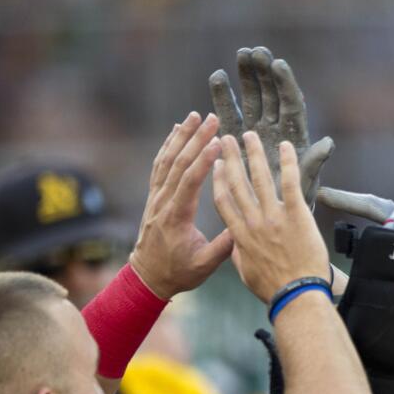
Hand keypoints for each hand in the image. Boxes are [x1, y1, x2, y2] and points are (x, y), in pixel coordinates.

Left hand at [129, 112, 232, 299]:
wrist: (148, 277)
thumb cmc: (179, 273)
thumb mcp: (204, 265)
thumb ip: (224, 247)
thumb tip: (246, 228)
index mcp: (177, 217)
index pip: (190, 181)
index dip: (204, 160)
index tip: (218, 142)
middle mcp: (163, 203)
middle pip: (178, 163)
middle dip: (195, 139)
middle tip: (211, 118)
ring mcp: (156, 198)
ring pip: (167, 160)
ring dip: (181, 136)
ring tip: (194, 116)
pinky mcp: (154, 196)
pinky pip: (160, 165)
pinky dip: (167, 145)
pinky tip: (176, 130)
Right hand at [210, 46, 333, 207]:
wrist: (273, 220)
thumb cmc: (296, 203)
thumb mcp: (306, 183)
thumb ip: (312, 163)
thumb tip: (327, 144)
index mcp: (295, 136)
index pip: (291, 103)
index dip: (285, 83)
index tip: (278, 65)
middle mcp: (276, 130)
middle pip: (271, 95)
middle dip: (263, 73)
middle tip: (255, 52)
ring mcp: (256, 132)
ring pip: (251, 99)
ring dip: (245, 78)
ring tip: (239, 56)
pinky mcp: (237, 139)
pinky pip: (230, 114)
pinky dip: (223, 96)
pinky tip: (217, 78)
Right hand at [213, 132, 330, 302]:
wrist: (297, 295)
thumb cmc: (273, 289)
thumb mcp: (246, 273)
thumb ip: (238, 254)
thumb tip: (234, 244)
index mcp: (240, 235)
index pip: (223, 201)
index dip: (217, 179)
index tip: (215, 164)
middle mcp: (253, 222)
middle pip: (237, 183)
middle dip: (230, 158)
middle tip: (226, 139)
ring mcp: (274, 217)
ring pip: (260, 178)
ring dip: (254, 153)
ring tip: (250, 135)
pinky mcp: (295, 215)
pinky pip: (290, 183)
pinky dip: (288, 162)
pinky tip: (286, 146)